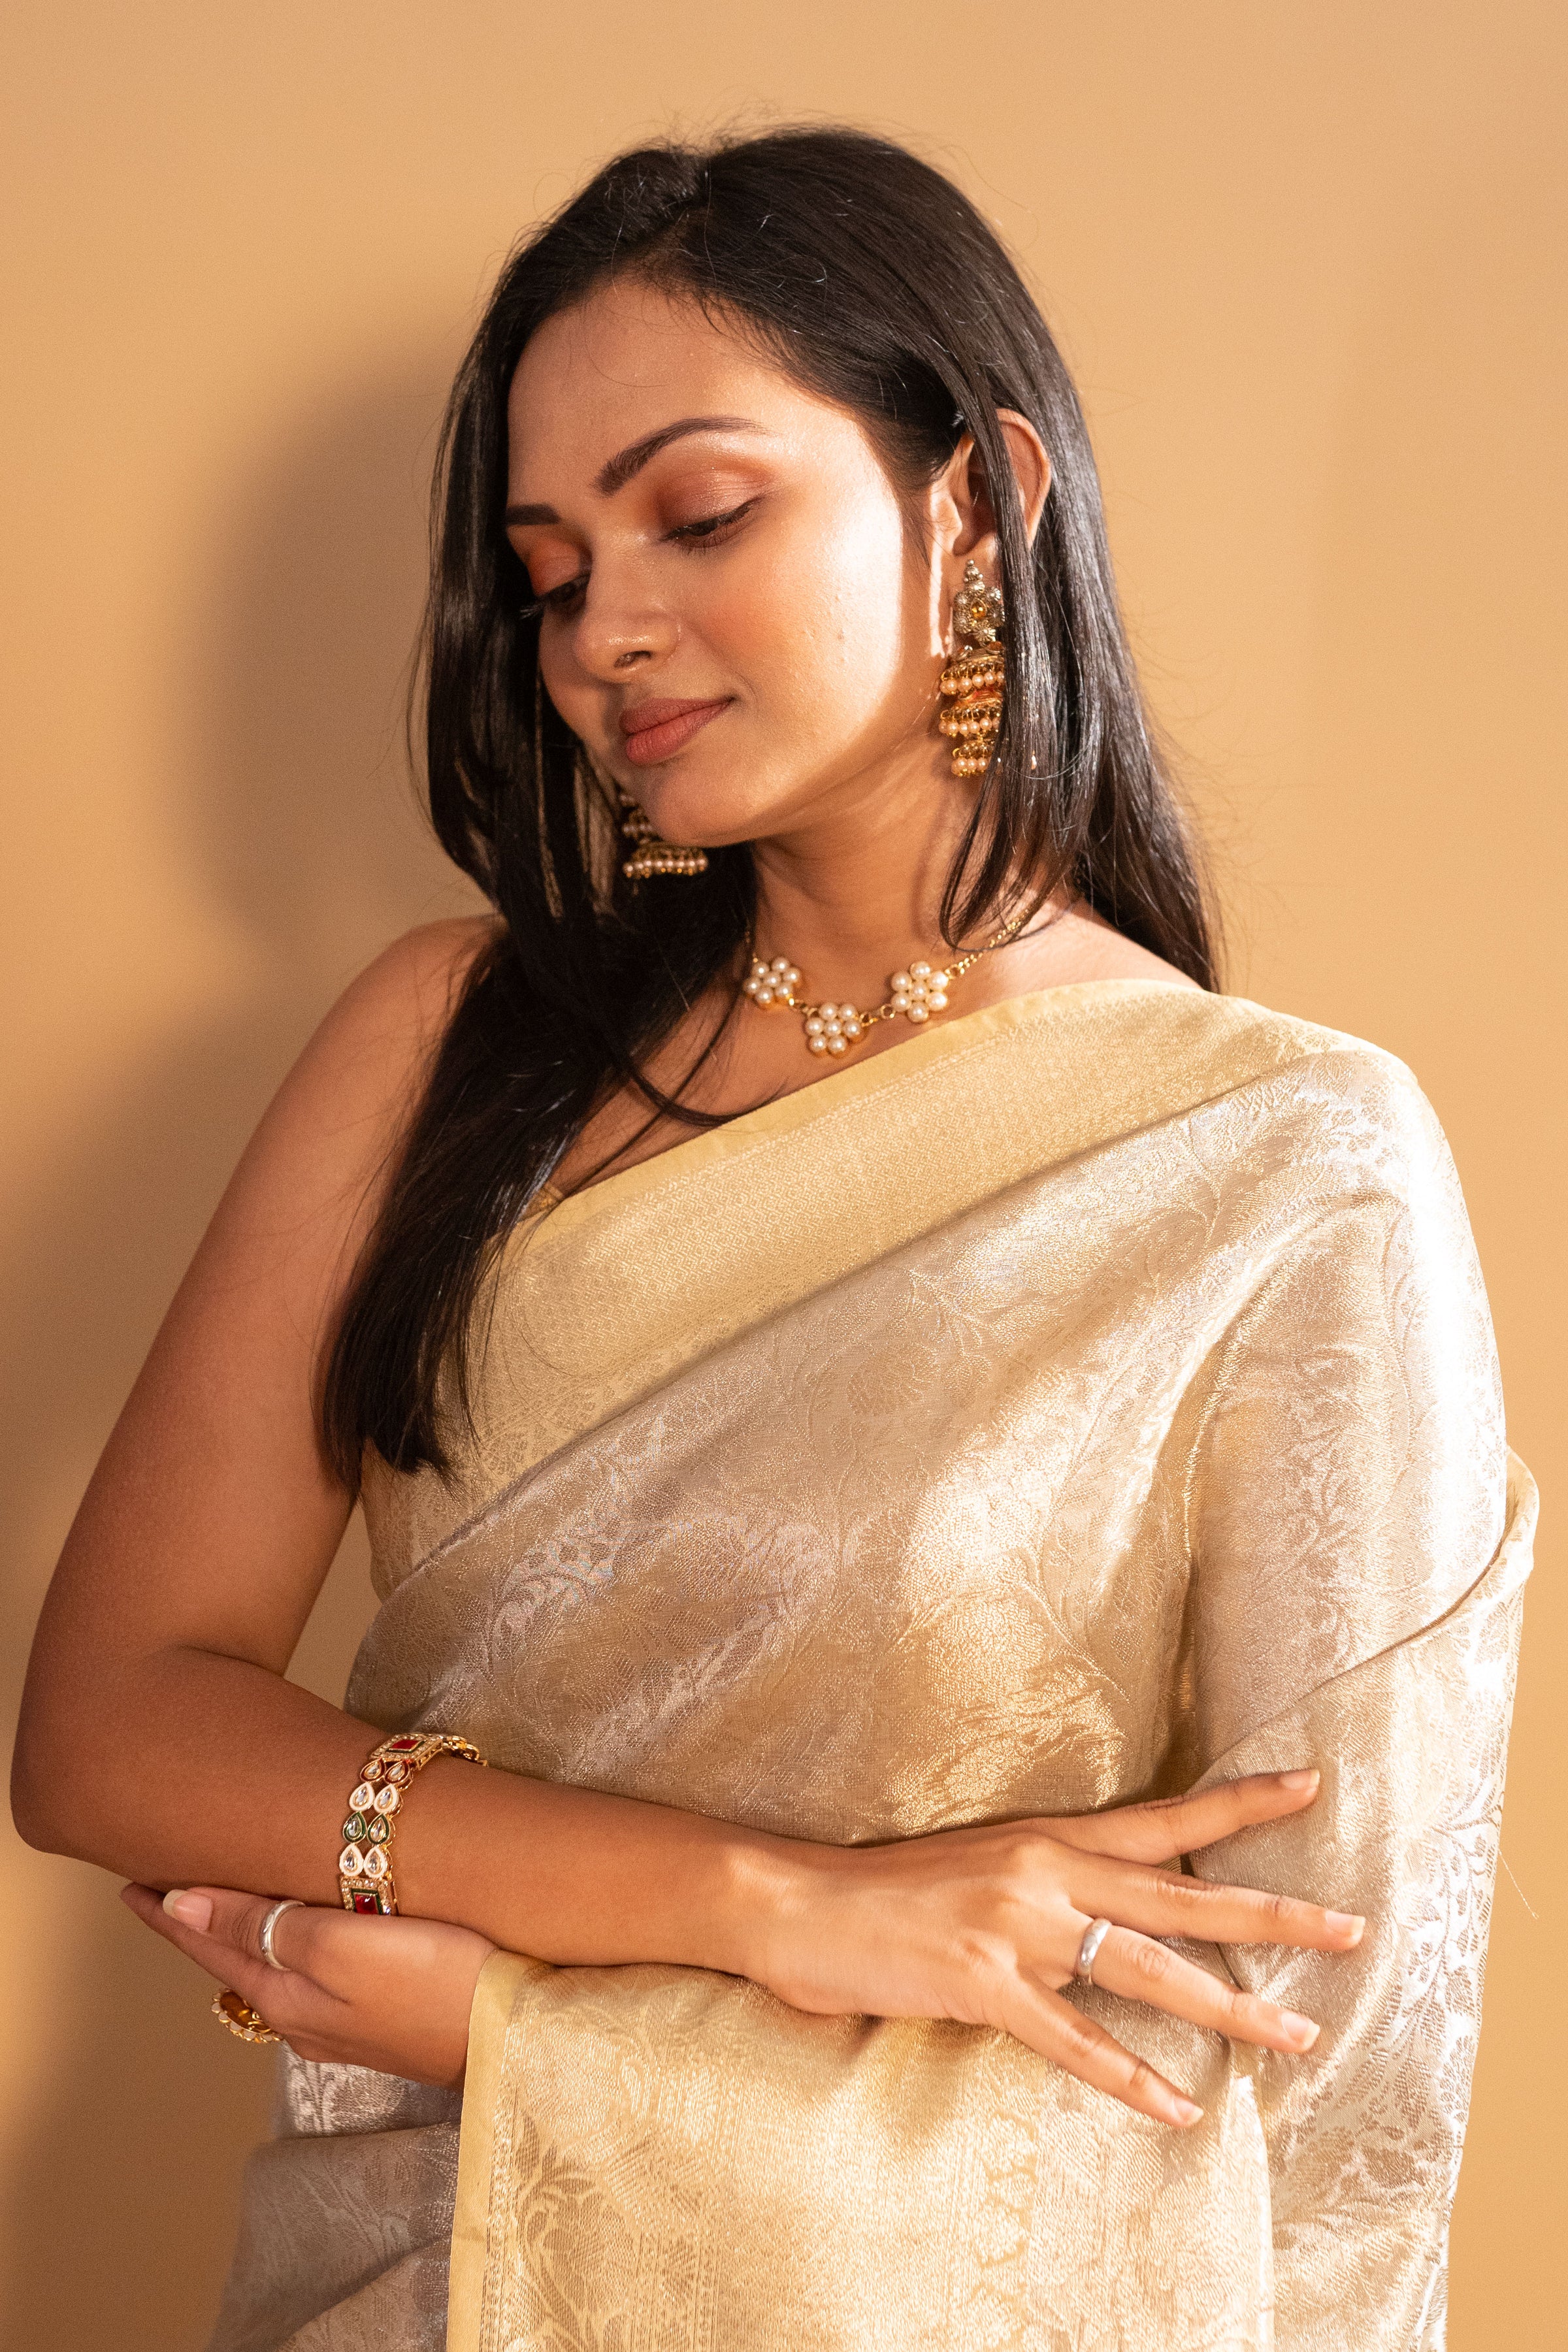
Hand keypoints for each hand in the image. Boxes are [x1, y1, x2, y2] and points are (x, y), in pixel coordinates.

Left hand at [121, 1883, 495, 2086]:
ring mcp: (347, 2022)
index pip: (209, 1943)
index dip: (169, 1909)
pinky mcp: (388, 2014)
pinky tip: (301, 1934)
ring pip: (272, 1967)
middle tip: (161, 1884)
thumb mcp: (340, 1945)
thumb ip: (262, 1924)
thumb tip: (180, 1905)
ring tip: (219, 1902)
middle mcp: (305, 2016)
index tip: (131, 1880)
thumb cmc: (436, 1979)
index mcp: (285, 1995)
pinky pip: (312, 1972)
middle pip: (233, 1958)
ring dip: (240, 1933)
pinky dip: (286, 1943)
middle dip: (197, 1922)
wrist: (521, 2036)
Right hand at [753, 1769, 1361, 2129]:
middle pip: (1185, 1895)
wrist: (797, 1902)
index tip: (1311, 1787)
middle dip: (1274, 1917)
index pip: (1167, 1818)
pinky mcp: (983, 1985)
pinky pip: (1077, 2043)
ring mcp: (1017, 1929)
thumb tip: (1107, 1912)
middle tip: (1350, 1931)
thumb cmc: (887, 1889)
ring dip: (1231, 2008)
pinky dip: (1132, 2080)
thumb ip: (1047, 1885)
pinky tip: (1178, 2109)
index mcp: (1049, 1838)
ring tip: (1296, 2036)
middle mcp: (1046, 1872)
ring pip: (1149, 1969)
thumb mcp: (982, 1865)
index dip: (1241, 1804)